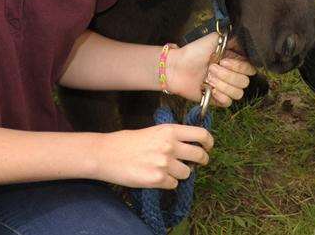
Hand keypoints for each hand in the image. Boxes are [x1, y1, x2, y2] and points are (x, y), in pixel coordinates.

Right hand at [96, 124, 212, 188]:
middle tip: (197, 162)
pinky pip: (173, 185)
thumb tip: (189, 146)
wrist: (106, 154)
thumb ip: (171, 137)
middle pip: (199, 155)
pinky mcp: (157, 179)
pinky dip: (167, 183)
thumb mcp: (153, 131)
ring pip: (186, 173)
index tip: (208, 147)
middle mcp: (170, 146)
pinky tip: (155, 176)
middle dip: (201, 160)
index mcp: (169, 130)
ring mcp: (164, 163)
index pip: (201, 134)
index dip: (208, 142)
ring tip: (166, 169)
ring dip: (180, 173)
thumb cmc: (127, 142)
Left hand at [166, 33, 256, 105]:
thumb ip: (233, 39)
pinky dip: (220, 96)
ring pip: (238, 93)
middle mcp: (232, 75)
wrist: (177, 67)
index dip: (239, 67)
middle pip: (245, 82)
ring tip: (208, 78)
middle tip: (211, 69)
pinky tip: (209, 89)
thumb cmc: (194, 52)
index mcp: (234, 62)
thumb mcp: (214, 39)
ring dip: (222, 85)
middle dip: (226, 75)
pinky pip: (228, 103)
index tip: (223, 61)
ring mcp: (225, 88)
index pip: (250, 69)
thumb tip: (245, 43)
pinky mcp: (218, 100)